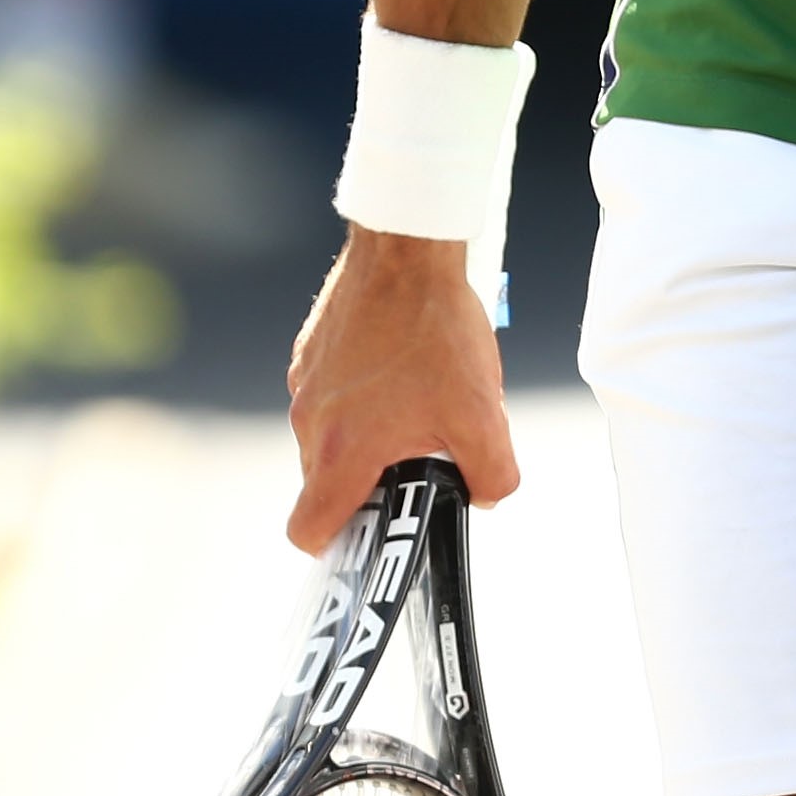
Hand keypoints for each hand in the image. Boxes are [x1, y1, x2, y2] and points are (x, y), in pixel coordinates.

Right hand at [285, 228, 519, 552]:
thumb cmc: (437, 330)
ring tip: (422, 403)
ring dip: (369, 435)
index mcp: (339, 451)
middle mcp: (309, 422)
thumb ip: (491, 474)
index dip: (336, 544)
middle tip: (421, 459)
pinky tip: (406, 368)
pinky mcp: (310, 352)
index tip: (373, 529)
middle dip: (371, 482)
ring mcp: (304, 384)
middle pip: (326, 484)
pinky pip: (332, 395)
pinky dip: (362, 397)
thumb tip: (484, 497)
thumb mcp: (482, 413)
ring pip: (331, 436)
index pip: (307, 530)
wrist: (406, 250)